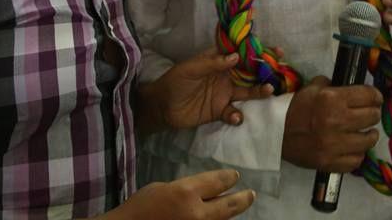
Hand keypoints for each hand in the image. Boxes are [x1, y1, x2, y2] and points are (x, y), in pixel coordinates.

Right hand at [107, 169, 254, 219]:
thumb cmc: (141, 206)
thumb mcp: (164, 188)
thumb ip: (186, 189)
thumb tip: (202, 192)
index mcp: (186, 192)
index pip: (217, 182)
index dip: (228, 178)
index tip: (235, 175)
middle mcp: (196, 213)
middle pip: (229, 206)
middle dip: (242, 199)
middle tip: (250, 195)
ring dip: (230, 214)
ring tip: (239, 206)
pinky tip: (220, 218)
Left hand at [142, 47, 273, 131]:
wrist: (162, 107)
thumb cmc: (175, 81)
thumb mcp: (191, 69)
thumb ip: (212, 63)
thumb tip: (236, 57)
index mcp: (219, 61)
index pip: (241, 53)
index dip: (257, 50)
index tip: (276, 50)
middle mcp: (226, 76)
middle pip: (250, 72)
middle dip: (266, 70)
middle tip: (281, 70)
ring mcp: (225, 94)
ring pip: (248, 91)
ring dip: (259, 92)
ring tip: (269, 91)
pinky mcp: (221, 111)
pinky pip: (234, 112)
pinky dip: (238, 115)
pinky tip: (236, 116)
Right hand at [282, 76, 381, 172]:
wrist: (275, 133)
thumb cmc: (295, 108)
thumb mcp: (311, 88)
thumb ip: (332, 85)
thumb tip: (350, 88)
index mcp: (332, 99)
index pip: (369, 95)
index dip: (375, 95)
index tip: (375, 98)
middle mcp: (337, 121)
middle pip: (372, 116)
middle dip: (373, 112)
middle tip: (369, 113)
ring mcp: (335, 145)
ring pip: (369, 140)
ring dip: (369, 134)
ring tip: (366, 132)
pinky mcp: (331, 162)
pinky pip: (357, 160)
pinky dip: (358, 153)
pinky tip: (354, 147)